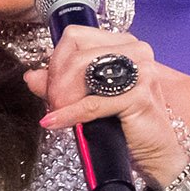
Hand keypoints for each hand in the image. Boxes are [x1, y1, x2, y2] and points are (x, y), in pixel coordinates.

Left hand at [30, 25, 187, 190]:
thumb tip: (32, 76)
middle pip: (76, 52)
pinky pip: (91, 103)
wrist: (157, 154)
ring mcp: (141, 70)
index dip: (56, 60)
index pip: (75, 36)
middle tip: (53, 103)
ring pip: (82, 70)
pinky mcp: (139, 95)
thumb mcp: (89, 99)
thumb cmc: (128, 126)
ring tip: (58, 112)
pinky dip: (69, 114)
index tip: (51, 85)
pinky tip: (56, 122)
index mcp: (124, 44)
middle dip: (56, 80)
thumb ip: (61, 85)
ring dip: (62, 95)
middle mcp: (136, 51)